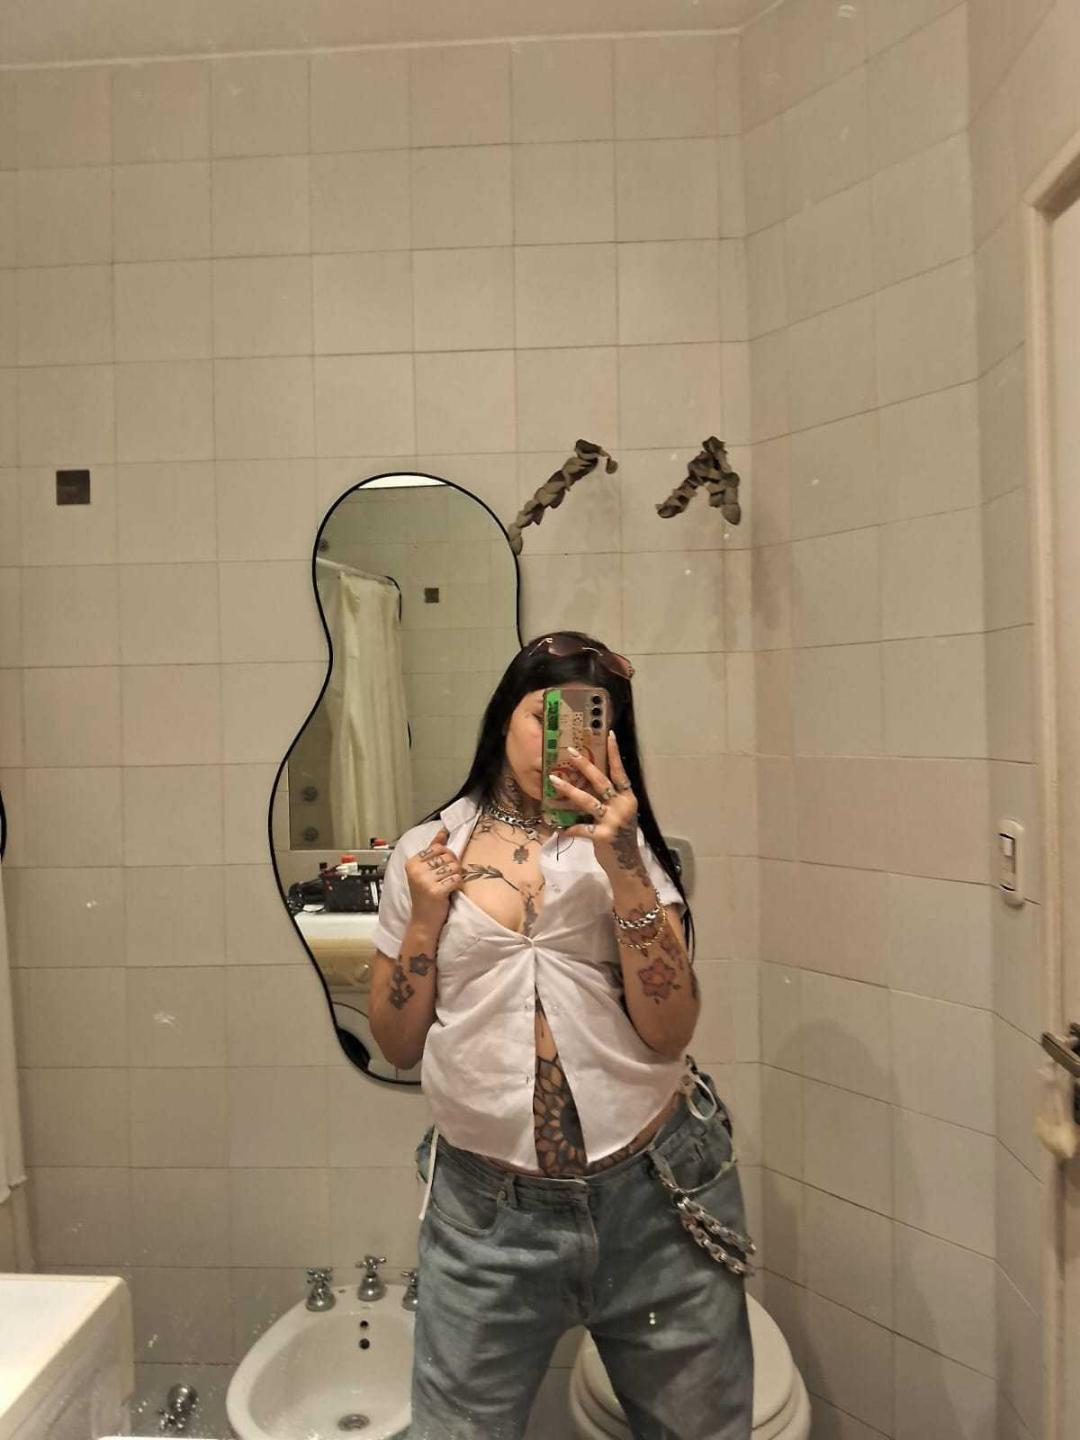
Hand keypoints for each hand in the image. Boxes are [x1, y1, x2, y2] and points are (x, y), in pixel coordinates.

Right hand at [405, 825, 463, 925]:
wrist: (423, 921)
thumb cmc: (426, 895)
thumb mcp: (425, 871)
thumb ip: (433, 850)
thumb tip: (443, 831)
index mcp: (412, 862)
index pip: (438, 847)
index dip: (447, 855)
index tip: (443, 867)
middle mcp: (416, 870)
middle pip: (448, 856)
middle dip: (453, 866)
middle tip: (448, 878)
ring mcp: (424, 881)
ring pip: (454, 867)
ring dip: (457, 876)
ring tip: (449, 884)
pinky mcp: (435, 891)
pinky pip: (456, 879)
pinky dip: (458, 885)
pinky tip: (452, 891)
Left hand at [549, 731, 640, 873]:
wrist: (626, 865)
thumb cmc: (621, 837)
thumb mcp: (621, 814)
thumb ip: (611, 800)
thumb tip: (589, 781)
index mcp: (628, 798)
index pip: (621, 772)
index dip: (615, 753)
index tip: (609, 734)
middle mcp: (622, 806)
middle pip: (601, 781)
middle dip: (584, 765)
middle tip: (570, 751)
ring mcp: (613, 820)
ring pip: (587, 800)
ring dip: (568, 790)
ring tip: (553, 779)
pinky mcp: (602, 836)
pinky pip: (580, 828)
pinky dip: (568, 828)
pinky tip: (557, 828)